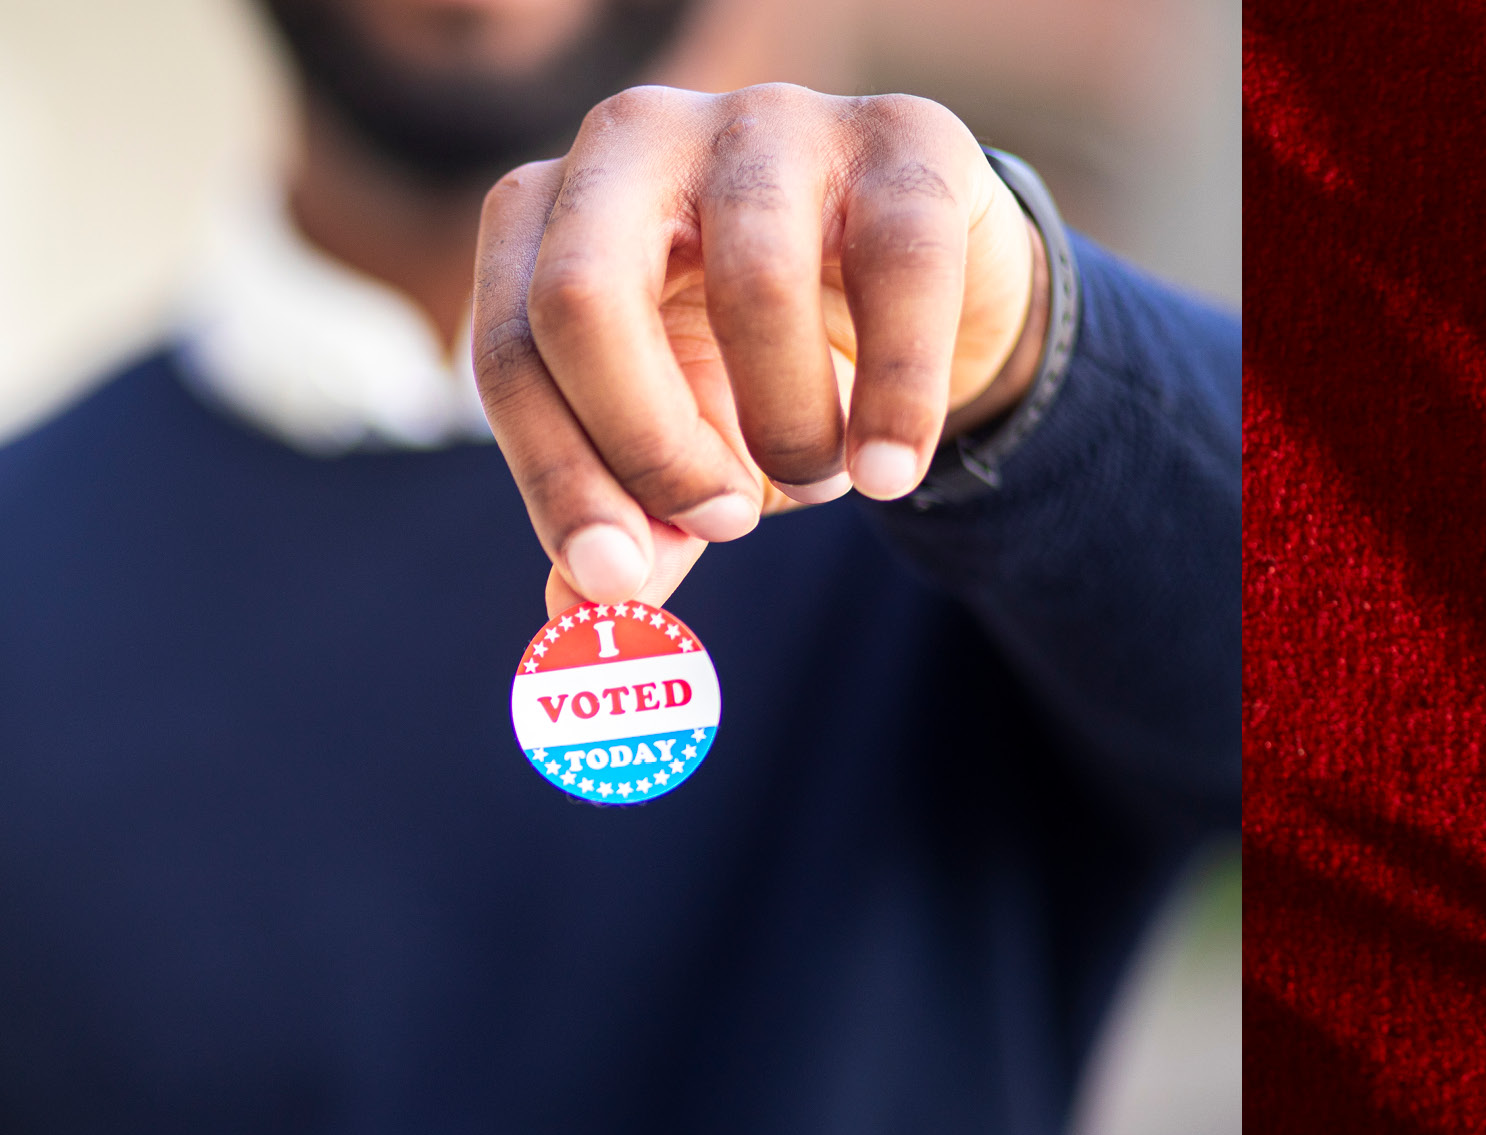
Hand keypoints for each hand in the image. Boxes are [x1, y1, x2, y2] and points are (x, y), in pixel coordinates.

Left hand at [473, 84, 1052, 612]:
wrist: (934, 292)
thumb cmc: (772, 364)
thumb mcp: (693, 445)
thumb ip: (639, 522)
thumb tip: (580, 619)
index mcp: (548, 210)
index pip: (509, 346)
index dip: (557, 476)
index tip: (616, 579)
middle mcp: (636, 139)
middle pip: (584, 295)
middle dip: (646, 443)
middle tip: (721, 525)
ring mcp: (770, 121)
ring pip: (756, 282)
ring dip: (791, 426)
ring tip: (828, 478)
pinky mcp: (903, 134)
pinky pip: (900, 272)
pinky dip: (897, 395)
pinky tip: (890, 470)